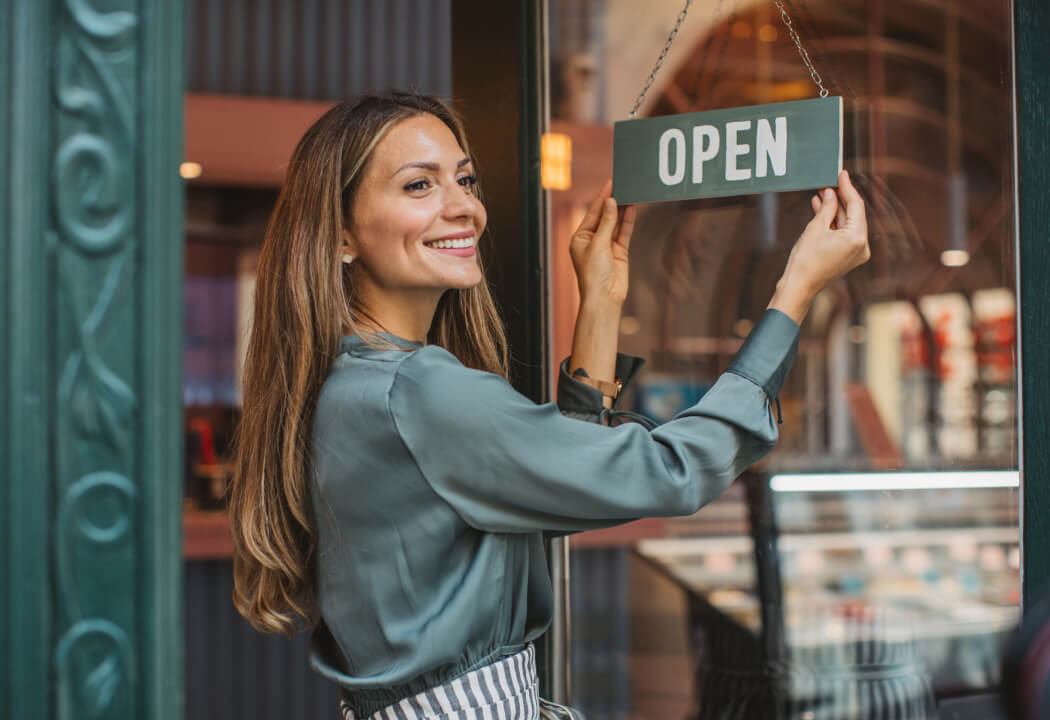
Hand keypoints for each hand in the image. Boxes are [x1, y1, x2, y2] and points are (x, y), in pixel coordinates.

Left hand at [569, 179, 636, 307]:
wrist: (604, 297)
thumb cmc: (593, 274)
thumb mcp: (598, 244)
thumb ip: (607, 222)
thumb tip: (611, 202)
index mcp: (579, 238)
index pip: (592, 213)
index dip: (602, 198)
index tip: (610, 183)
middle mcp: (592, 240)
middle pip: (604, 216)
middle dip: (613, 202)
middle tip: (622, 185)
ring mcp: (606, 246)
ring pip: (616, 223)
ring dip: (622, 210)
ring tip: (630, 193)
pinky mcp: (619, 252)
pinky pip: (624, 233)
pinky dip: (628, 221)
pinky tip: (632, 209)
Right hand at [770, 169, 870, 323]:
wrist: (799, 286)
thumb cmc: (805, 261)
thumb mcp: (815, 228)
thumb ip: (826, 208)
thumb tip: (831, 193)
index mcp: (857, 238)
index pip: (856, 205)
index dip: (847, 187)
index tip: (841, 174)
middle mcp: (862, 246)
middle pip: (854, 214)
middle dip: (840, 199)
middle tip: (828, 184)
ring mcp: (856, 253)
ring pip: (848, 224)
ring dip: (835, 210)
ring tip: (821, 196)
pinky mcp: (849, 257)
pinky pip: (844, 234)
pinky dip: (834, 223)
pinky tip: (822, 211)